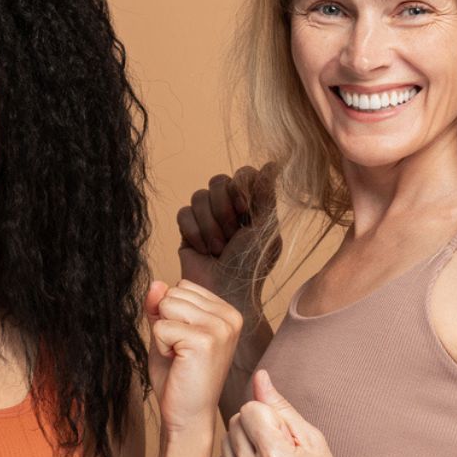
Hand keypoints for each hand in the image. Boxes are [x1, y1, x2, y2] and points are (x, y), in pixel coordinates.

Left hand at [145, 278, 246, 442]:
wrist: (187, 416)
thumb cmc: (178, 377)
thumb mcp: (166, 333)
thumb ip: (161, 306)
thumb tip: (156, 283)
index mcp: (227, 312)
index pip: (182, 286)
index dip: (170, 314)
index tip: (183, 342)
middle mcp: (229, 317)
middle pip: (174, 292)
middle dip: (166, 321)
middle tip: (180, 352)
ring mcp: (220, 328)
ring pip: (167, 304)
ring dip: (162, 333)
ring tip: (179, 356)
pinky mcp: (205, 341)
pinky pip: (161, 326)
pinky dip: (160, 346)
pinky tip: (177, 363)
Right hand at [175, 165, 275, 312]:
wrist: (225, 294)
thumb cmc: (250, 266)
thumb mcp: (265, 229)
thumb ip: (266, 195)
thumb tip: (274, 163)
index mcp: (252, 204)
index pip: (242, 173)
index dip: (239, 188)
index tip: (245, 210)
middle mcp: (229, 206)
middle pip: (217, 181)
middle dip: (224, 211)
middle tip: (232, 236)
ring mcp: (206, 217)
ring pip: (198, 196)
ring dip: (210, 226)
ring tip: (219, 249)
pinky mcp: (187, 229)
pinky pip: (183, 213)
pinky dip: (195, 233)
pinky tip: (203, 251)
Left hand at [220, 371, 368, 456]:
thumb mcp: (312, 440)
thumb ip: (281, 407)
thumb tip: (260, 376)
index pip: (250, 409)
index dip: (269, 415)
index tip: (285, 433)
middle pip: (235, 423)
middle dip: (256, 427)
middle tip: (280, 449)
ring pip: (225, 443)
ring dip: (244, 445)